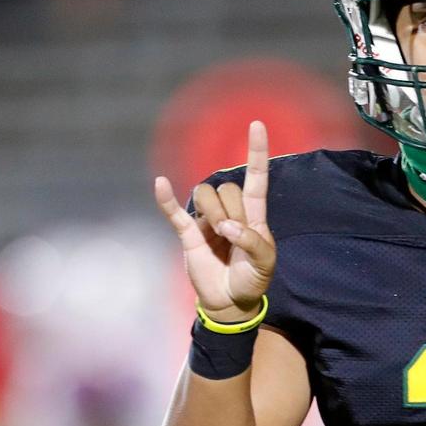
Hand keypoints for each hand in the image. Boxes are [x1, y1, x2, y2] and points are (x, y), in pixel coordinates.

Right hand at [154, 120, 275, 321]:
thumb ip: (252, 241)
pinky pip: (174, 211)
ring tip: (217, 237)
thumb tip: (226, 227)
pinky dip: (166, 198)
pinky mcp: (188, 233)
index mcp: (253, 214)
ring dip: (213, 213)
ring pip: (206, 195)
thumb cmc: (252, 279)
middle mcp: (230, 211)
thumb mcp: (264, 262)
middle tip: (233, 238)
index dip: (256, 152)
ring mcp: (207, 220)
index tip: (256, 124)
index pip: (256, 177)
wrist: (230, 300)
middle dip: (232, 212)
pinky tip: (161, 183)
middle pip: (228, 189)